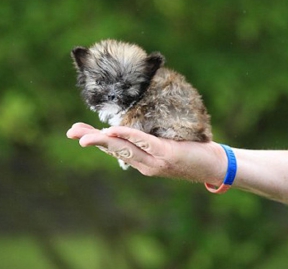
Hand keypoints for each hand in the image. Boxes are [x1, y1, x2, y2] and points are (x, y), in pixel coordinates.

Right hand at [66, 122, 226, 184]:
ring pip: (123, 149)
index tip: (76, 131)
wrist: (216, 167)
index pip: (114, 149)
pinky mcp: (166, 154)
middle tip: (71, 132)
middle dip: (90, 140)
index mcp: (143, 161)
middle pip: (113, 150)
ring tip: (82, 137)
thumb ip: (154, 138)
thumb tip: (141, 120)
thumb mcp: (169, 146)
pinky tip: (112, 132)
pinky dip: (126, 137)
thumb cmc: (195, 152)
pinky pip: (143, 143)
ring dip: (101, 141)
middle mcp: (145, 164)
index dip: (95, 140)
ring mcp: (155, 161)